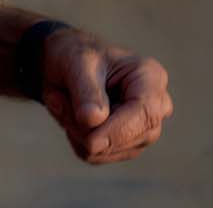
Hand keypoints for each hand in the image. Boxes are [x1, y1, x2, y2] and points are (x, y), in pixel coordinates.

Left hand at [40, 27, 171, 163]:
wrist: (66, 64)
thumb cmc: (76, 55)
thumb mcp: (76, 62)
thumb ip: (86, 91)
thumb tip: (94, 121)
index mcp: (151, 78)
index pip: (145, 114)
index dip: (118, 132)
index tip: (90, 142)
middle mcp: (155, 107)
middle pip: (128, 138)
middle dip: (86, 127)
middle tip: (57, 99)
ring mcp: (142, 129)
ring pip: (108, 151)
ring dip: (77, 132)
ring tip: (64, 102)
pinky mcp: (124, 145)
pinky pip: (96, 157)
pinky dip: (76, 140)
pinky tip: (71, 116)